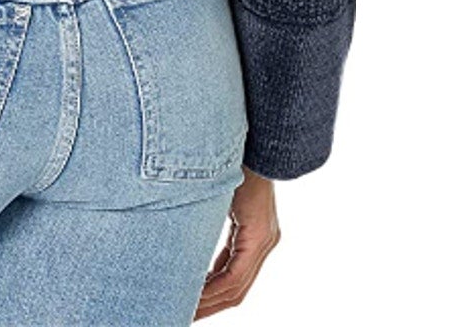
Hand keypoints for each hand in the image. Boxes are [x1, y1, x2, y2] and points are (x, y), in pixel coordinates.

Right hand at [194, 168, 279, 315]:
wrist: (252, 140)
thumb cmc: (231, 161)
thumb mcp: (220, 201)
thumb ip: (214, 226)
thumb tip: (192, 244)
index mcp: (256, 236)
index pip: (233, 280)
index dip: (212, 297)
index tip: (190, 305)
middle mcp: (264, 242)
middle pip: (236, 290)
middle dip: (208, 305)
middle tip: (185, 315)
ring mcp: (264, 240)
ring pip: (236, 286)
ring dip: (209, 300)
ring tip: (186, 309)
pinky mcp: (259, 235)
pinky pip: (237, 273)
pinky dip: (215, 286)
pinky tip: (196, 292)